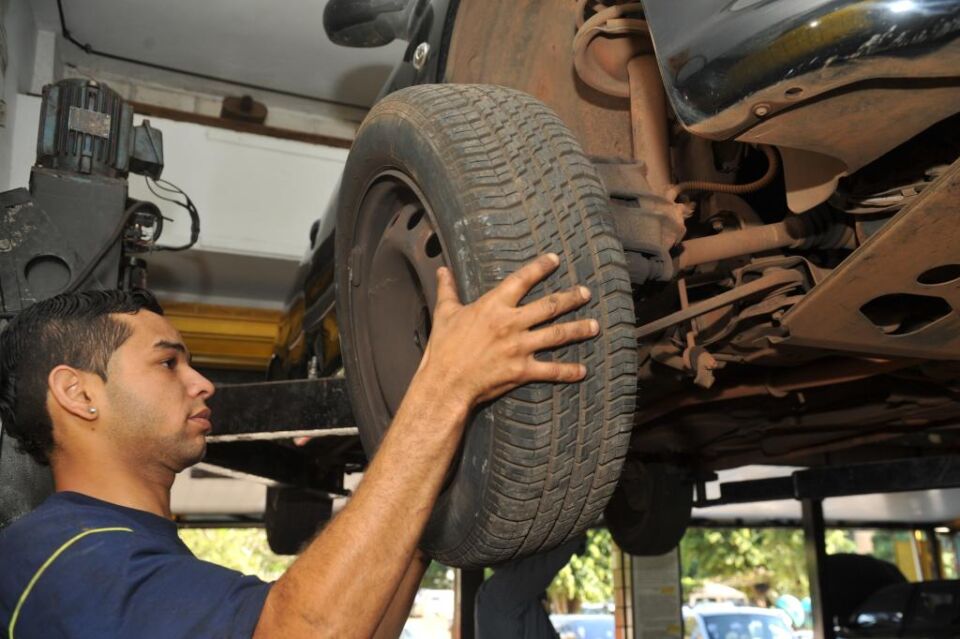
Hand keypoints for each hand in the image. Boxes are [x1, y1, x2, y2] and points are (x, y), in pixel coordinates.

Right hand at [416, 253, 598, 407]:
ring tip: (594, 326)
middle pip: (550, 306)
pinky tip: (582, 371)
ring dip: (578, 329)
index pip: (522, 279)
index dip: (540, 267)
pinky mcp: (522, 370)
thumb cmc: (443, 348)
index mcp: (493, 305)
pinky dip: (568, 371)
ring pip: (557, 334)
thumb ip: (448, 290)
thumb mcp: (444, 314)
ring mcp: (519, 347)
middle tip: (585, 293)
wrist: (445, 382)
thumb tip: (442, 270)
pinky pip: (551, 370)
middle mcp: (511, 323)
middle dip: (571, 298)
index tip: (554, 260)